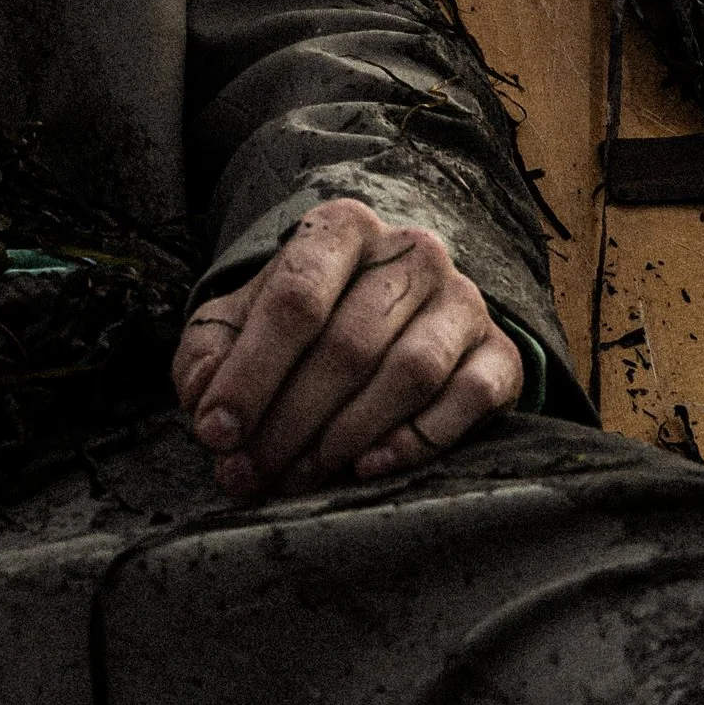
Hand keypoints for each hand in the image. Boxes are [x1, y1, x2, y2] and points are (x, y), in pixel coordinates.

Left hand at [171, 198, 523, 498]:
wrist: (395, 315)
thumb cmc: (305, 319)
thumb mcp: (243, 320)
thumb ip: (211, 353)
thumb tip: (204, 404)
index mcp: (342, 228)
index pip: (295, 298)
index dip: (251, 373)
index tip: (217, 432)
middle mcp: (411, 252)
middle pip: (347, 344)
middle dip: (289, 420)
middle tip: (250, 473)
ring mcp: (462, 300)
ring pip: (408, 373)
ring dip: (345, 436)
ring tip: (298, 476)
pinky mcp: (500, 353)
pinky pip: (468, 399)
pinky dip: (416, 441)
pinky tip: (367, 467)